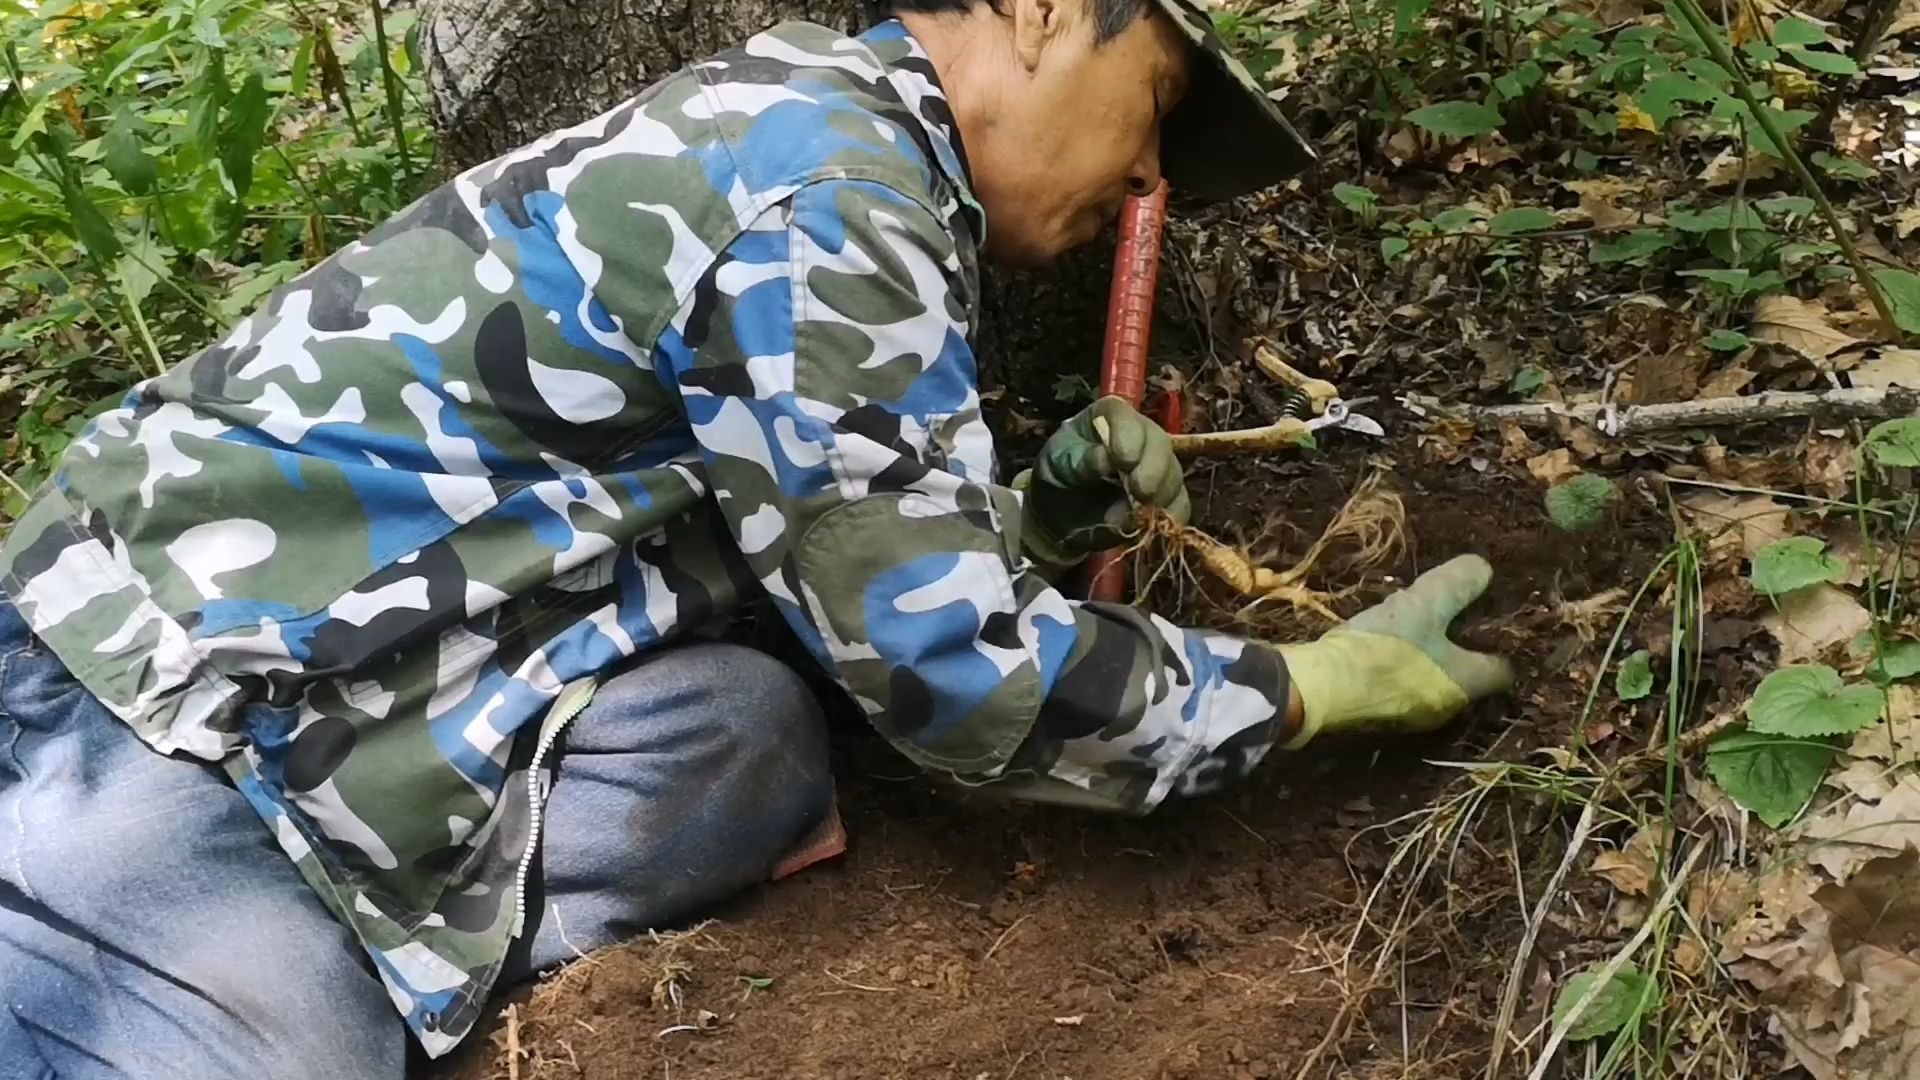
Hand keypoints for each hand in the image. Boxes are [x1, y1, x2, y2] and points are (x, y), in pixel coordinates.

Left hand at [1019, 396, 1189, 571]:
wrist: (1061, 515)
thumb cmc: (1058, 478)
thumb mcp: (1058, 465)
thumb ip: (1081, 461)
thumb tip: (1107, 459)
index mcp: (1108, 417)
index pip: (1123, 416)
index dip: (1128, 435)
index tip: (1124, 460)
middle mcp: (1139, 435)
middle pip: (1158, 443)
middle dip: (1153, 469)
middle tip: (1140, 491)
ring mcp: (1156, 465)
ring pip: (1173, 474)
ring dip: (1160, 496)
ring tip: (1134, 516)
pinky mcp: (1164, 495)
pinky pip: (1180, 504)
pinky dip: (1171, 517)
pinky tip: (1154, 525)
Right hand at [1276, 555, 1513, 747]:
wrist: (1316, 690)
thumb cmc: (1381, 649)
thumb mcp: (1422, 606)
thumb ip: (1457, 586)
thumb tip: (1484, 569)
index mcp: (1466, 686)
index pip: (1505, 670)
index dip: (1502, 643)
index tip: (1490, 616)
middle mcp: (1445, 709)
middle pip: (1467, 676)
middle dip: (1462, 647)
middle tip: (1452, 612)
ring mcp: (1410, 718)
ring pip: (1432, 682)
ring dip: (1428, 658)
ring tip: (1416, 624)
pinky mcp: (1378, 716)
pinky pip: (1402, 687)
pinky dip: (1401, 668)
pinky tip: (1384, 645)